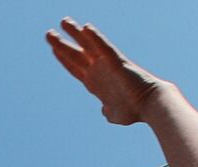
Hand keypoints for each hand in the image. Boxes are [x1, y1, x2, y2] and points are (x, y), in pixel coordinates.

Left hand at [46, 19, 165, 125]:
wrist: (150, 106)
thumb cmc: (135, 110)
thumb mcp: (114, 114)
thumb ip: (107, 111)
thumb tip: (105, 111)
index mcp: (95, 83)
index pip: (75, 68)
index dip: (64, 58)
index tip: (53, 49)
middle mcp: (99, 71)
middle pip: (76, 54)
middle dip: (62, 44)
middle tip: (48, 33)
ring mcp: (106, 65)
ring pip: (88, 46)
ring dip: (75, 33)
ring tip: (63, 21)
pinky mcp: (116, 62)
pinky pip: (104, 47)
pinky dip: (95, 38)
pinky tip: (86, 28)